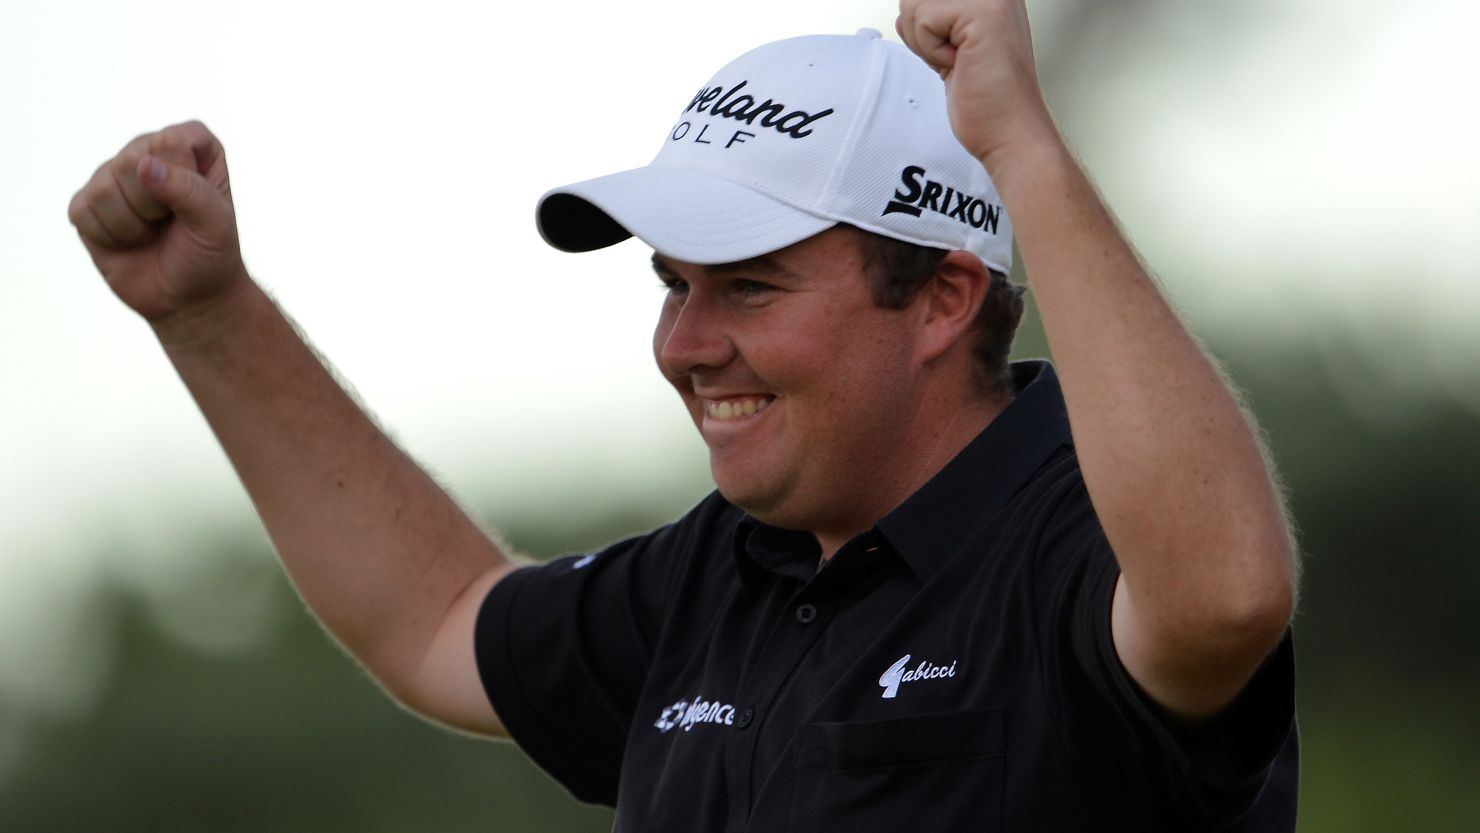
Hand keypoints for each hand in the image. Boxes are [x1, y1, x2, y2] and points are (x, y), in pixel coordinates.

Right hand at [68, 121, 247, 330]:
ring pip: (103, 189)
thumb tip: (144, 165)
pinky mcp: (88, 202)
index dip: (184, 180)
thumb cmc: (210, 254)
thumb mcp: (215, 224)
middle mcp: (147, 150)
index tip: (197, 205)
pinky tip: (129, 241)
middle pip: (130, 163)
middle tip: (171, 223)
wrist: (188, 296)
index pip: (171, 141)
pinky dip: (110, 237)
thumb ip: (189, 190)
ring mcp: (113, 174)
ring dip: (132, 226)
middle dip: (154, 207)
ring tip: (151, 233)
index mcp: (189, 143)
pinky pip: (83, 211)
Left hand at [896, 0, 1056, 169]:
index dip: (924, 27)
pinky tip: (961, 64)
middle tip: (956, 58)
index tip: (954, 49)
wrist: (1010, 132)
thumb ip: (934, 21)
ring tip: (961, 60)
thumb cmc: (988, 101)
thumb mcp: (952, 46)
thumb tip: (907, 8)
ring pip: (913, 4)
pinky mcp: (982, 11)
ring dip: (926, 44)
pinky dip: (931, 52)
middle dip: (921, 34)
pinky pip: (923, 21)